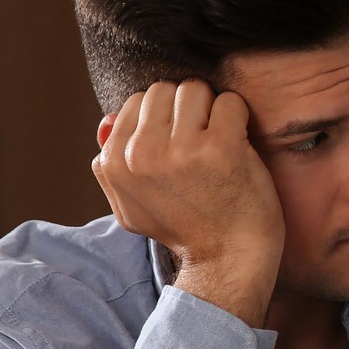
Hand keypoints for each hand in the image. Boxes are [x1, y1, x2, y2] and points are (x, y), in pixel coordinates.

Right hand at [92, 80, 283, 325]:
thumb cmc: (184, 229)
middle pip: (163, 90)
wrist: (227, 259)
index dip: (163, 118)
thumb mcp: (130, 206)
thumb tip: (108, 118)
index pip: (136, 102)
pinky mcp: (221, 147)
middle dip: (185, 108)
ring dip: (212, 110)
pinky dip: (239, 117)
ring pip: (194, 89)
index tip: (179, 144)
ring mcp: (181, 149)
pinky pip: (230, 102)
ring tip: (218, 142)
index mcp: (114, 163)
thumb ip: (112, 164)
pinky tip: (238, 144)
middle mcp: (142, 153)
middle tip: (201, 140)